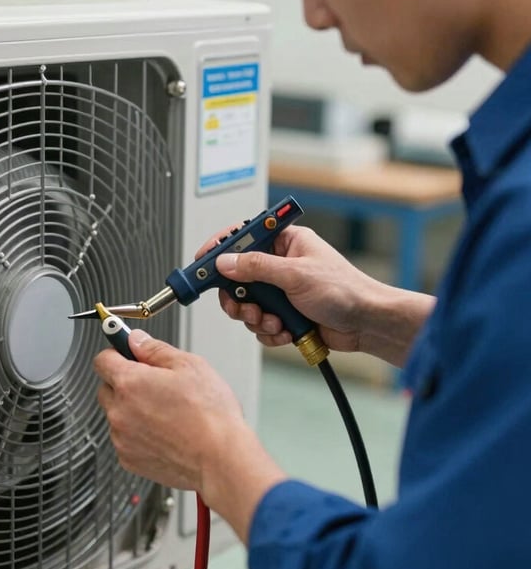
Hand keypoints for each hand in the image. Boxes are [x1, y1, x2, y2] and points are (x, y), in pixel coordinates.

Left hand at [93, 330, 284, 535]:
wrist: (221, 460)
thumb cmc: (210, 416)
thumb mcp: (190, 365)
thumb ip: (155, 349)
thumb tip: (136, 340)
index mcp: (130, 383)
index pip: (102, 360)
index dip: (117, 353)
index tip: (128, 354)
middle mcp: (119, 411)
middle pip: (106, 388)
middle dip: (125, 383)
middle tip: (154, 385)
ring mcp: (122, 438)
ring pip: (117, 415)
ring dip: (132, 410)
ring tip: (167, 413)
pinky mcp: (129, 460)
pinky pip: (126, 439)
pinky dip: (139, 435)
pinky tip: (165, 432)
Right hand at [208, 224, 433, 365]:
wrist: (366, 324)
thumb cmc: (345, 290)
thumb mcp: (295, 274)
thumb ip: (256, 267)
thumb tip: (225, 262)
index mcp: (285, 242)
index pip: (243, 237)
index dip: (220, 247)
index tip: (202, 260)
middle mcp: (280, 264)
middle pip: (238, 277)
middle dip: (240, 297)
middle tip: (243, 306)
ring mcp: (281, 290)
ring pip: (247, 304)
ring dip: (255, 317)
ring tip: (272, 321)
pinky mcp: (284, 313)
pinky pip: (260, 323)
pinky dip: (268, 331)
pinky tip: (285, 331)